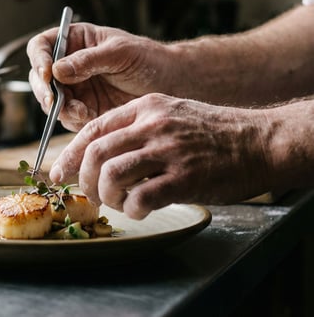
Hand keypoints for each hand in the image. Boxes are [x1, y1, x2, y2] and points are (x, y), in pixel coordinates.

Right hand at [27, 23, 167, 131]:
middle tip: (54, 100)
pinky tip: (88, 117)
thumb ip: (88, 60)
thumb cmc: (148, 59)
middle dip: (44, 90)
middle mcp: (69, 65)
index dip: (39, 59)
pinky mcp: (84, 110)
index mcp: (75, 41)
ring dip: (59, 108)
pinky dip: (72, 119)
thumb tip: (56, 70)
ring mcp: (75, 89)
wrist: (171, 85)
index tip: (47, 73)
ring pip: (50, 101)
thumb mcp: (119, 53)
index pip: (42, 46)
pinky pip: (67, 118)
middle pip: (39, 76)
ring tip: (81, 111)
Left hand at [48, 93, 272, 218]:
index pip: (94, 128)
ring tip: (116, 203)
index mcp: (146, 107)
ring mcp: (168, 150)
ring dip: (106, 195)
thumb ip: (137, 128)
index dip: (71, 153)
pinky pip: (141, 198)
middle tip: (89, 195)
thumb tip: (101, 155)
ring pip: (112, 174)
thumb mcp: (171, 113)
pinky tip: (139, 210)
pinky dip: (131, 209)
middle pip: (97, 151)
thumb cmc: (212, 132)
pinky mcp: (184, 178)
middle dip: (84, 179)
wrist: (257, 141)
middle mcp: (153, 125)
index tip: (59, 173)